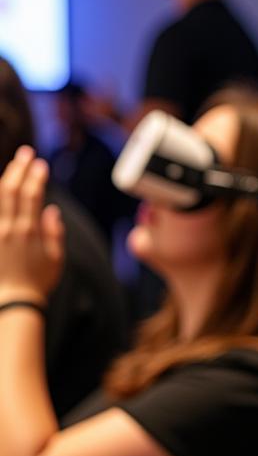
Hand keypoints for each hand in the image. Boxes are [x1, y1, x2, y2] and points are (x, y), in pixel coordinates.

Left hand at [0, 148, 63, 303]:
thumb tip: (51, 210)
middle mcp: (10, 228)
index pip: (32, 195)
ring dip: (6, 178)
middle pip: (12, 190)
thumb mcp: (55, 258)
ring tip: (13, 165)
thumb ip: (53, 232)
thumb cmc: (38, 282)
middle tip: (25, 153)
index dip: (36, 176)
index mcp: (30, 231)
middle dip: (19, 168)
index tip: (40, 164)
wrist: (12, 302)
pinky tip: (2, 188)